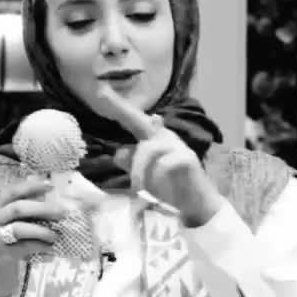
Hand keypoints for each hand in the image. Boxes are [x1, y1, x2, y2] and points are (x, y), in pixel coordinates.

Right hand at [0, 176, 68, 296]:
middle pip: (17, 208)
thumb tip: (53, 205)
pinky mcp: (0, 254)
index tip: (50, 186)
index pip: (12, 192)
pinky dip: (40, 247)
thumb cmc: (7, 247)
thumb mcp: (11, 227)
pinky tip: (51, 250)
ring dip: (41, 230)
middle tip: (62, 213)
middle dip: (42, 208)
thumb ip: (26, 215)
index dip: (31, 186)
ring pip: (19, 228)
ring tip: (56, 235)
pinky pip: (23, 247)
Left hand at [96, 84, 222, 228]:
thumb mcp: (146, 177)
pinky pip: (165, 162)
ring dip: (139, 169)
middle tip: (101, 94)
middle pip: (141, 121)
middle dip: (122, 109)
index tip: (100, 91)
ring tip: (137, 187)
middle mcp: (165, 137)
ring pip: (149, 148)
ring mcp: (178, 146)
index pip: (134, 121)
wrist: (195, 205)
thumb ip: (132, 165)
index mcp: (154, 140)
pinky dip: (157, 175)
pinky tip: (156, 188)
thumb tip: (119, 152)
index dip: (118, 107)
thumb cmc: (170, 189)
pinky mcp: (188, 159)